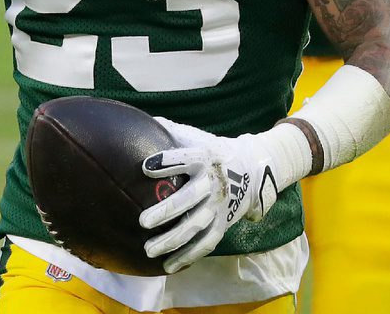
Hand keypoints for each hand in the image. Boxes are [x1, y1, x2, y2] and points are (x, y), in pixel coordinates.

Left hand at [138, 117, 279, 273]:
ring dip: (173, 239)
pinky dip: (188, 256)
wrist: (251, 169)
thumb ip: (170, 132)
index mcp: (205, 157)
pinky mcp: (223, 224)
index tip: (145, 168)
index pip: (185, 159)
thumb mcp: (196, 138)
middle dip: (166, 211)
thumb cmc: (211, 151)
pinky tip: (168, 266)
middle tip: (142, 221)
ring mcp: (219, 206)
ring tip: (148, 250)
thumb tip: (138, 122)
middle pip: (189, 198)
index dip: (166, 162)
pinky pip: (205, 244)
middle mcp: (213, 183)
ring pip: (196, 226)